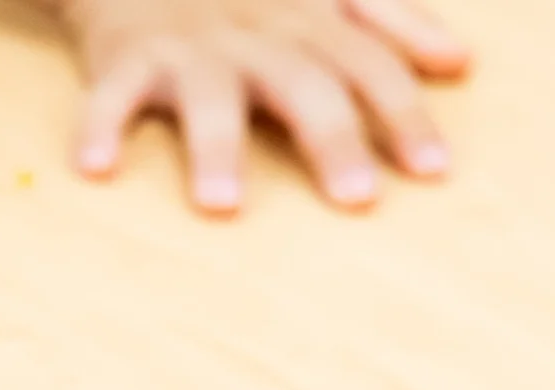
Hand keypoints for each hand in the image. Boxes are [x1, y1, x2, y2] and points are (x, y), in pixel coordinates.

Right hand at [62, 0, 471, 213]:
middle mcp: (257, 30)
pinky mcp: (127, 53)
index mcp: (311, 18)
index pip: (369, 65)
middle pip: (303, 83)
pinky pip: (111, 92)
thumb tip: (459, 63)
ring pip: (209, 94)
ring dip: (215, 146)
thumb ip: (390, 20)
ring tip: (222, 205)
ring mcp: (191, 44)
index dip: (403, 113)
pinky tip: (95, 168)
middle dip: (332, 137)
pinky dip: (100, 125)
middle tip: (356, 199)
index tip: (433, 171)